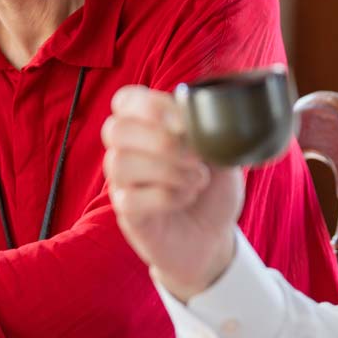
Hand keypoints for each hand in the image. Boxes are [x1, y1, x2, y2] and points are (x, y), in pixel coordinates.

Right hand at [103, 85, 243, 300]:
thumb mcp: (223, 154)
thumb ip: (214, 131)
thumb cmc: (212, 190)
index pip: (125, 100)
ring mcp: (122, 182)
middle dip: (159, 139)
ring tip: (196, 180)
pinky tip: (185, 198)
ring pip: (120, 162)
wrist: (214, 237)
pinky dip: (166, 196)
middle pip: (115, 129)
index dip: (150, 105)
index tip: (184, 124)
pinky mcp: (127, 212)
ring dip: (167, 169)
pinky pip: (130, 198)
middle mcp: (127, 150)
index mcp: (147, 126)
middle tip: (194, 156)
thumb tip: (210, 114)